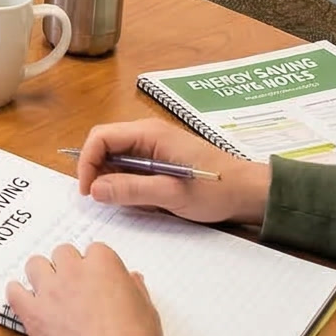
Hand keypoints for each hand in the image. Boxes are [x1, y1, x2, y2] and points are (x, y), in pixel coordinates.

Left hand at [7, 243, 164, 335]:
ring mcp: (50, 290)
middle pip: (62, 253)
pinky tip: (27, 303)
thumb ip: (134, 289)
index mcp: (103, 265)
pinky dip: (18, 295)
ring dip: (42, 276)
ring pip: (35, 265)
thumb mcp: (147, 311)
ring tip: (50, 293)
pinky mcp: (33, 312)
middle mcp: (73, 271)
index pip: (93, 251)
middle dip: (68, 268)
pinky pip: (14, 292)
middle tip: (74, 287)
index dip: (94, 267)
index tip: (96, 279)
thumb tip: (132, 278)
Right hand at [71, 119, 268, 223]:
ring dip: (112, 178)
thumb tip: (94, 190)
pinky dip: (126, 181)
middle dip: (96, 170)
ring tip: (120, 201)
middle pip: (106, 145)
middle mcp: (148, 134)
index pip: (101, 137)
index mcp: (149, 133)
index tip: (87, 191)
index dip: (87, 162)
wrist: (249, 192)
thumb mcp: (171, 194)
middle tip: (99, 198)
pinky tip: (137, 198)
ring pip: (117, 157)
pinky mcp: (161, 158)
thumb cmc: (214, 190)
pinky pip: (131, 166)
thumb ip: (131, 190)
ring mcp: (154, 145)